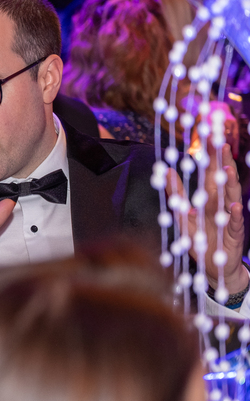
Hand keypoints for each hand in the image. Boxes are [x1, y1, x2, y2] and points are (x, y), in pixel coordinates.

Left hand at [167, 141, 247, 295]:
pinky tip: (234, 205)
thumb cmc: (200, 240)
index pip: (209, 172)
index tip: (209, 134)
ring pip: (230, 196)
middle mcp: (220, 204)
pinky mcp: (234, 234)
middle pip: (221, 178)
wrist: (215, 266)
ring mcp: (228, 217)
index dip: (209, 155)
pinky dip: (234, 214)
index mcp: (208, 198)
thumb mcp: (183, 216)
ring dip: (230, 182)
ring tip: (228, 167)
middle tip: (220, 140)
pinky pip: (235, 223)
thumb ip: (176, 195)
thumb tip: (166, 172)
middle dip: (221, 160)